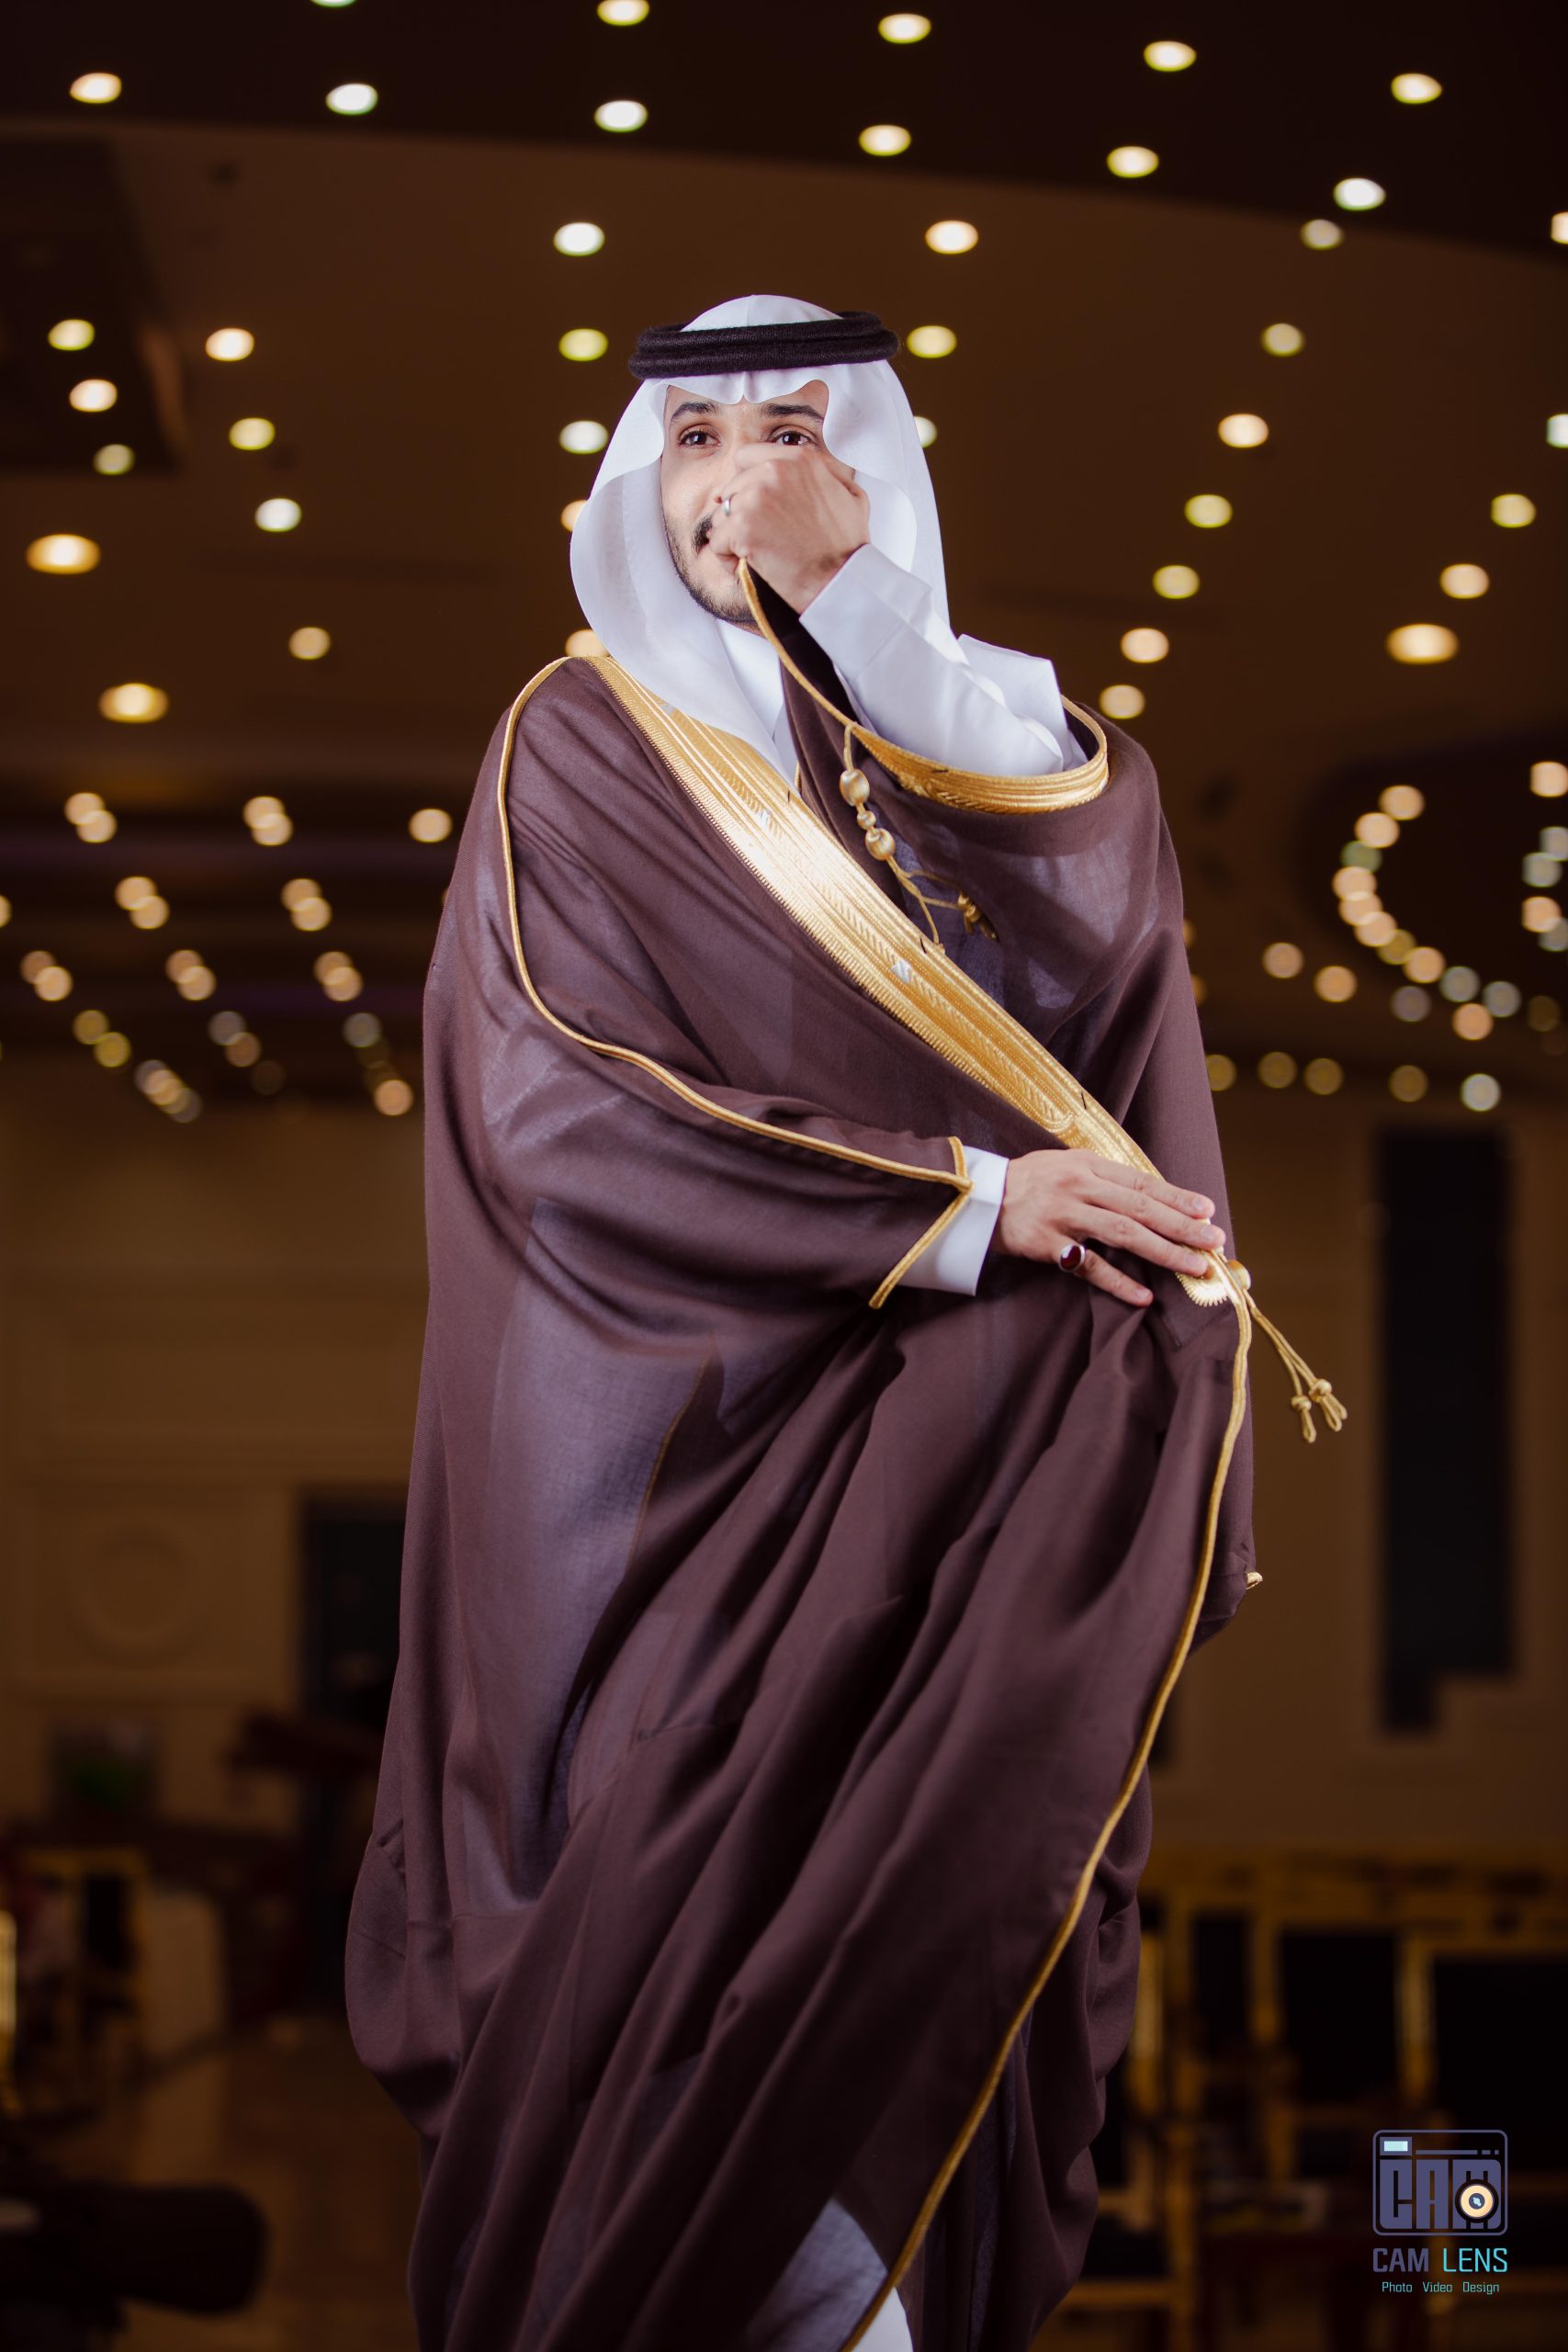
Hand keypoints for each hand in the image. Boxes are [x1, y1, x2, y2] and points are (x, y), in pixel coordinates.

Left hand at [705, 441, 869, 611]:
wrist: (841, 580)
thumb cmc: (848, 545)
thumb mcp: (851, 494)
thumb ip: (827, 473)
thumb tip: (807, 467)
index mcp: (799, 459)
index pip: (747, 456)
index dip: (745, 480)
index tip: (750, 502)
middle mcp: (774, 471)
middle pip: (731, 487)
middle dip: (738, 512)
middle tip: (757, 536)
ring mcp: (755, 498)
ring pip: (721, 515)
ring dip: (731, 536)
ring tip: (752, 554)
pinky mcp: (741, 527)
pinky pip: (717, 542)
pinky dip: (727, 558)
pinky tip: (746, 566)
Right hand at [992, 1151, 1224, 1305]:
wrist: (977, 1196)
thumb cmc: (1029, 1181)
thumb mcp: (1066, 1165)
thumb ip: (1104, 1179)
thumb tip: (1151, 1197)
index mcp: (1087, 1166)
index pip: (1142, 1182)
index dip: (1177, 1197)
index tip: (1207, 1210)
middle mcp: (1079, 1188)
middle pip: (1140, 1208)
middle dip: (1182, 1225)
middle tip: (1213, 1241)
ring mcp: (1063, 1217)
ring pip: (1123, 1234)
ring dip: (1163, 1251)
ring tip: (1194, 1266)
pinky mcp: (1047, 1245)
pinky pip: (1089, 1267)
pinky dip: (1118, 1282)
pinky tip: (1144, 1296)